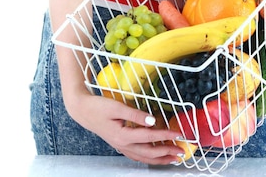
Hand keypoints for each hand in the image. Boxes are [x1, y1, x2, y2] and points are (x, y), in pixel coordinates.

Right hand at [68, 92, 183, 164]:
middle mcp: (123, 145)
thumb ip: (135, 114)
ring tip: (173, 159)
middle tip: (181, 152)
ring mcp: (121, 147)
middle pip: (149, 153)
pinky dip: (148, 158)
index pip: (150, 137)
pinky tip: (154, 158)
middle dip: (167, 153)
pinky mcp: (120, 145)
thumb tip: (152, 120)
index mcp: (123, 135)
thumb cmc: (99, 107)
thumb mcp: (117, 106)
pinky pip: (137, 156)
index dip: (166, 136)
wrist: (83, 111)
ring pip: (144, 158)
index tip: (179, 134)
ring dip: (160, 159)